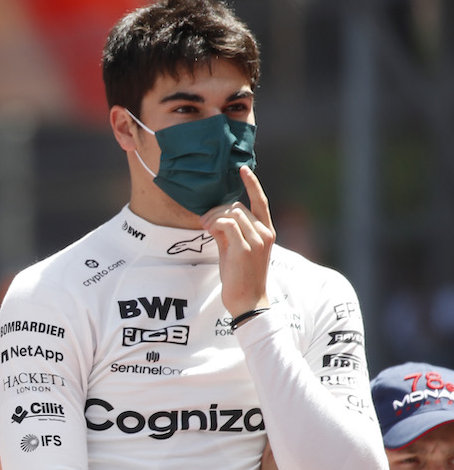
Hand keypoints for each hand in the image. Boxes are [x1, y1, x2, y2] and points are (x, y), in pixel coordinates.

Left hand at [202, 166, 273, 317]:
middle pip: (238, 206)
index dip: (252, 183)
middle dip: (217, 210)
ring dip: (213, 217)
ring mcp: (257, 240)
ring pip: (232, 213)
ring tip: (204, 228)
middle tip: (203, 223)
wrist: (247, 301)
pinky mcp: (245, 248)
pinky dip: (215, 224)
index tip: (242, 169)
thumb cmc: (239, 276)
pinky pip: (227, 224)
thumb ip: (229, 232)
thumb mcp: (234, 249)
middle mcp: (265, 233)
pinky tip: (209, 232)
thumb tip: (215, 218)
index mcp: (266, 231)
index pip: (261, 201)